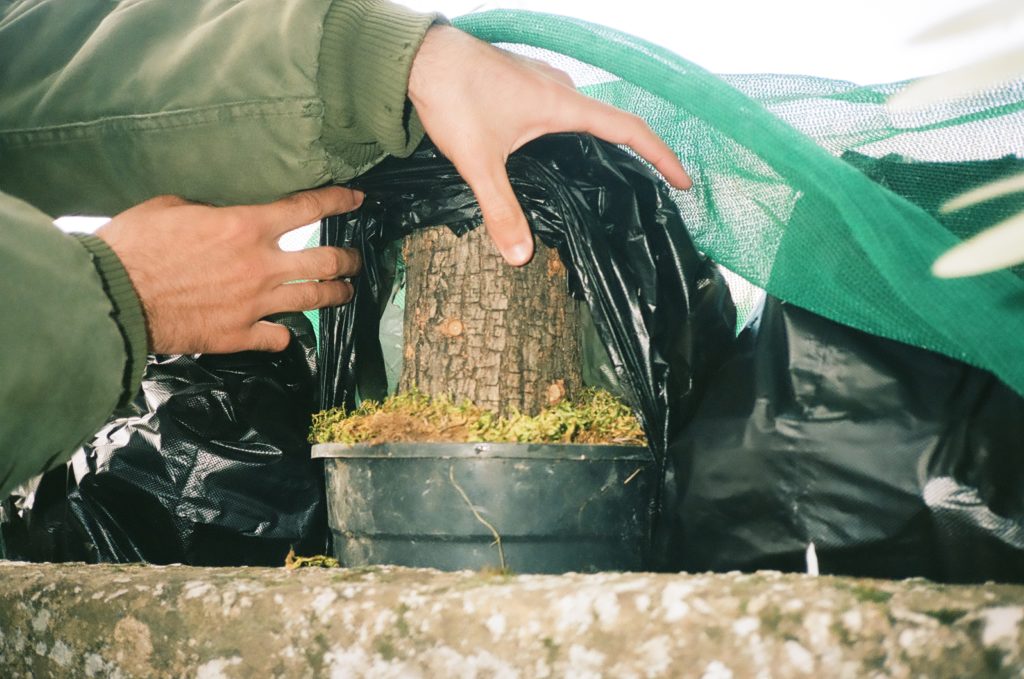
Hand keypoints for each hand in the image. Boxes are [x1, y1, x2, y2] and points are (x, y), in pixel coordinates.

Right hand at [97, 187, 362, 353]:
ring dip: (334, 294)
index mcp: (246, 227)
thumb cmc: (135, 246)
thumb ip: (210, 210)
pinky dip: (284, 334)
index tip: (357, 199)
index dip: (338, 200)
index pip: (308, 208)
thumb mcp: (172, 206)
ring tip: (344, 291)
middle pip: (325, 261)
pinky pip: (278, 337)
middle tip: (355, 259)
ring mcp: (255, 304)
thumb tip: (220, 212)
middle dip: (348, 260)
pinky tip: (285, 332)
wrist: (114, 298)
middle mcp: (261, 266)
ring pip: (312, 299)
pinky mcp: (239, 335)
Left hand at [408, 25, 691, 265]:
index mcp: (564, 105)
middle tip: (648, 186)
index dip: (661, 156)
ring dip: (598, 141)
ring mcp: (541, 80)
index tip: (683, 182)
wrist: (417, 54)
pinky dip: (570, 131)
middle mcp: (560, 88)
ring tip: (605, 175)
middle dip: (634, 154)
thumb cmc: (453, 98)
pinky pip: (559, 107)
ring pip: (582, 114)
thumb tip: (520, 258)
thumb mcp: (479, 161)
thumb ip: (502, 209)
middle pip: (611, 122)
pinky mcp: (521, 80)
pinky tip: (553, 153)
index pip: (629, 130)